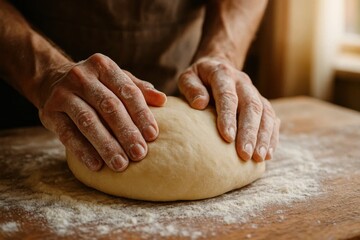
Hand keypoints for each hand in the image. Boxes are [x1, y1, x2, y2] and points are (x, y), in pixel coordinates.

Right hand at [38, 53, 166, 171]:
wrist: (51, 80)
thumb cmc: (95, 83)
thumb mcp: (116, 79)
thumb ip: (138, 88)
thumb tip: (162, 100)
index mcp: (103, 66)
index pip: (127, 91)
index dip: (141, 114)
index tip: (153, 135)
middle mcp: (82, 77)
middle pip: (109, 106)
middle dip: (126, 132)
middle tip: (140, 153)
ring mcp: (63, 94)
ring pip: (88, 121)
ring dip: (106, 144)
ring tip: (120, 164)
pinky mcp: (49, 112)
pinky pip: (67, 134)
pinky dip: (83, 150)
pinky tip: (96, 165)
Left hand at [178, 57, 279, 161]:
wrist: (218, 66)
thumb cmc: (198, 78)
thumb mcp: (188, 77)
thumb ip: (191, 88)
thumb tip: (200, 103)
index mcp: (223, 74)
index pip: (228, 95)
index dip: (228, 116)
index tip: (227, 137)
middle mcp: (243, 82)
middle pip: (251, 106)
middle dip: (249, 131)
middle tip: (245, 154)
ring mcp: (255, 92)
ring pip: (265, 113)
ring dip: (263, 137)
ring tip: (258, 158)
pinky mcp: (262, 102)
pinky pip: (272, 119)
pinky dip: (271, 137)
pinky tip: (267, 154)